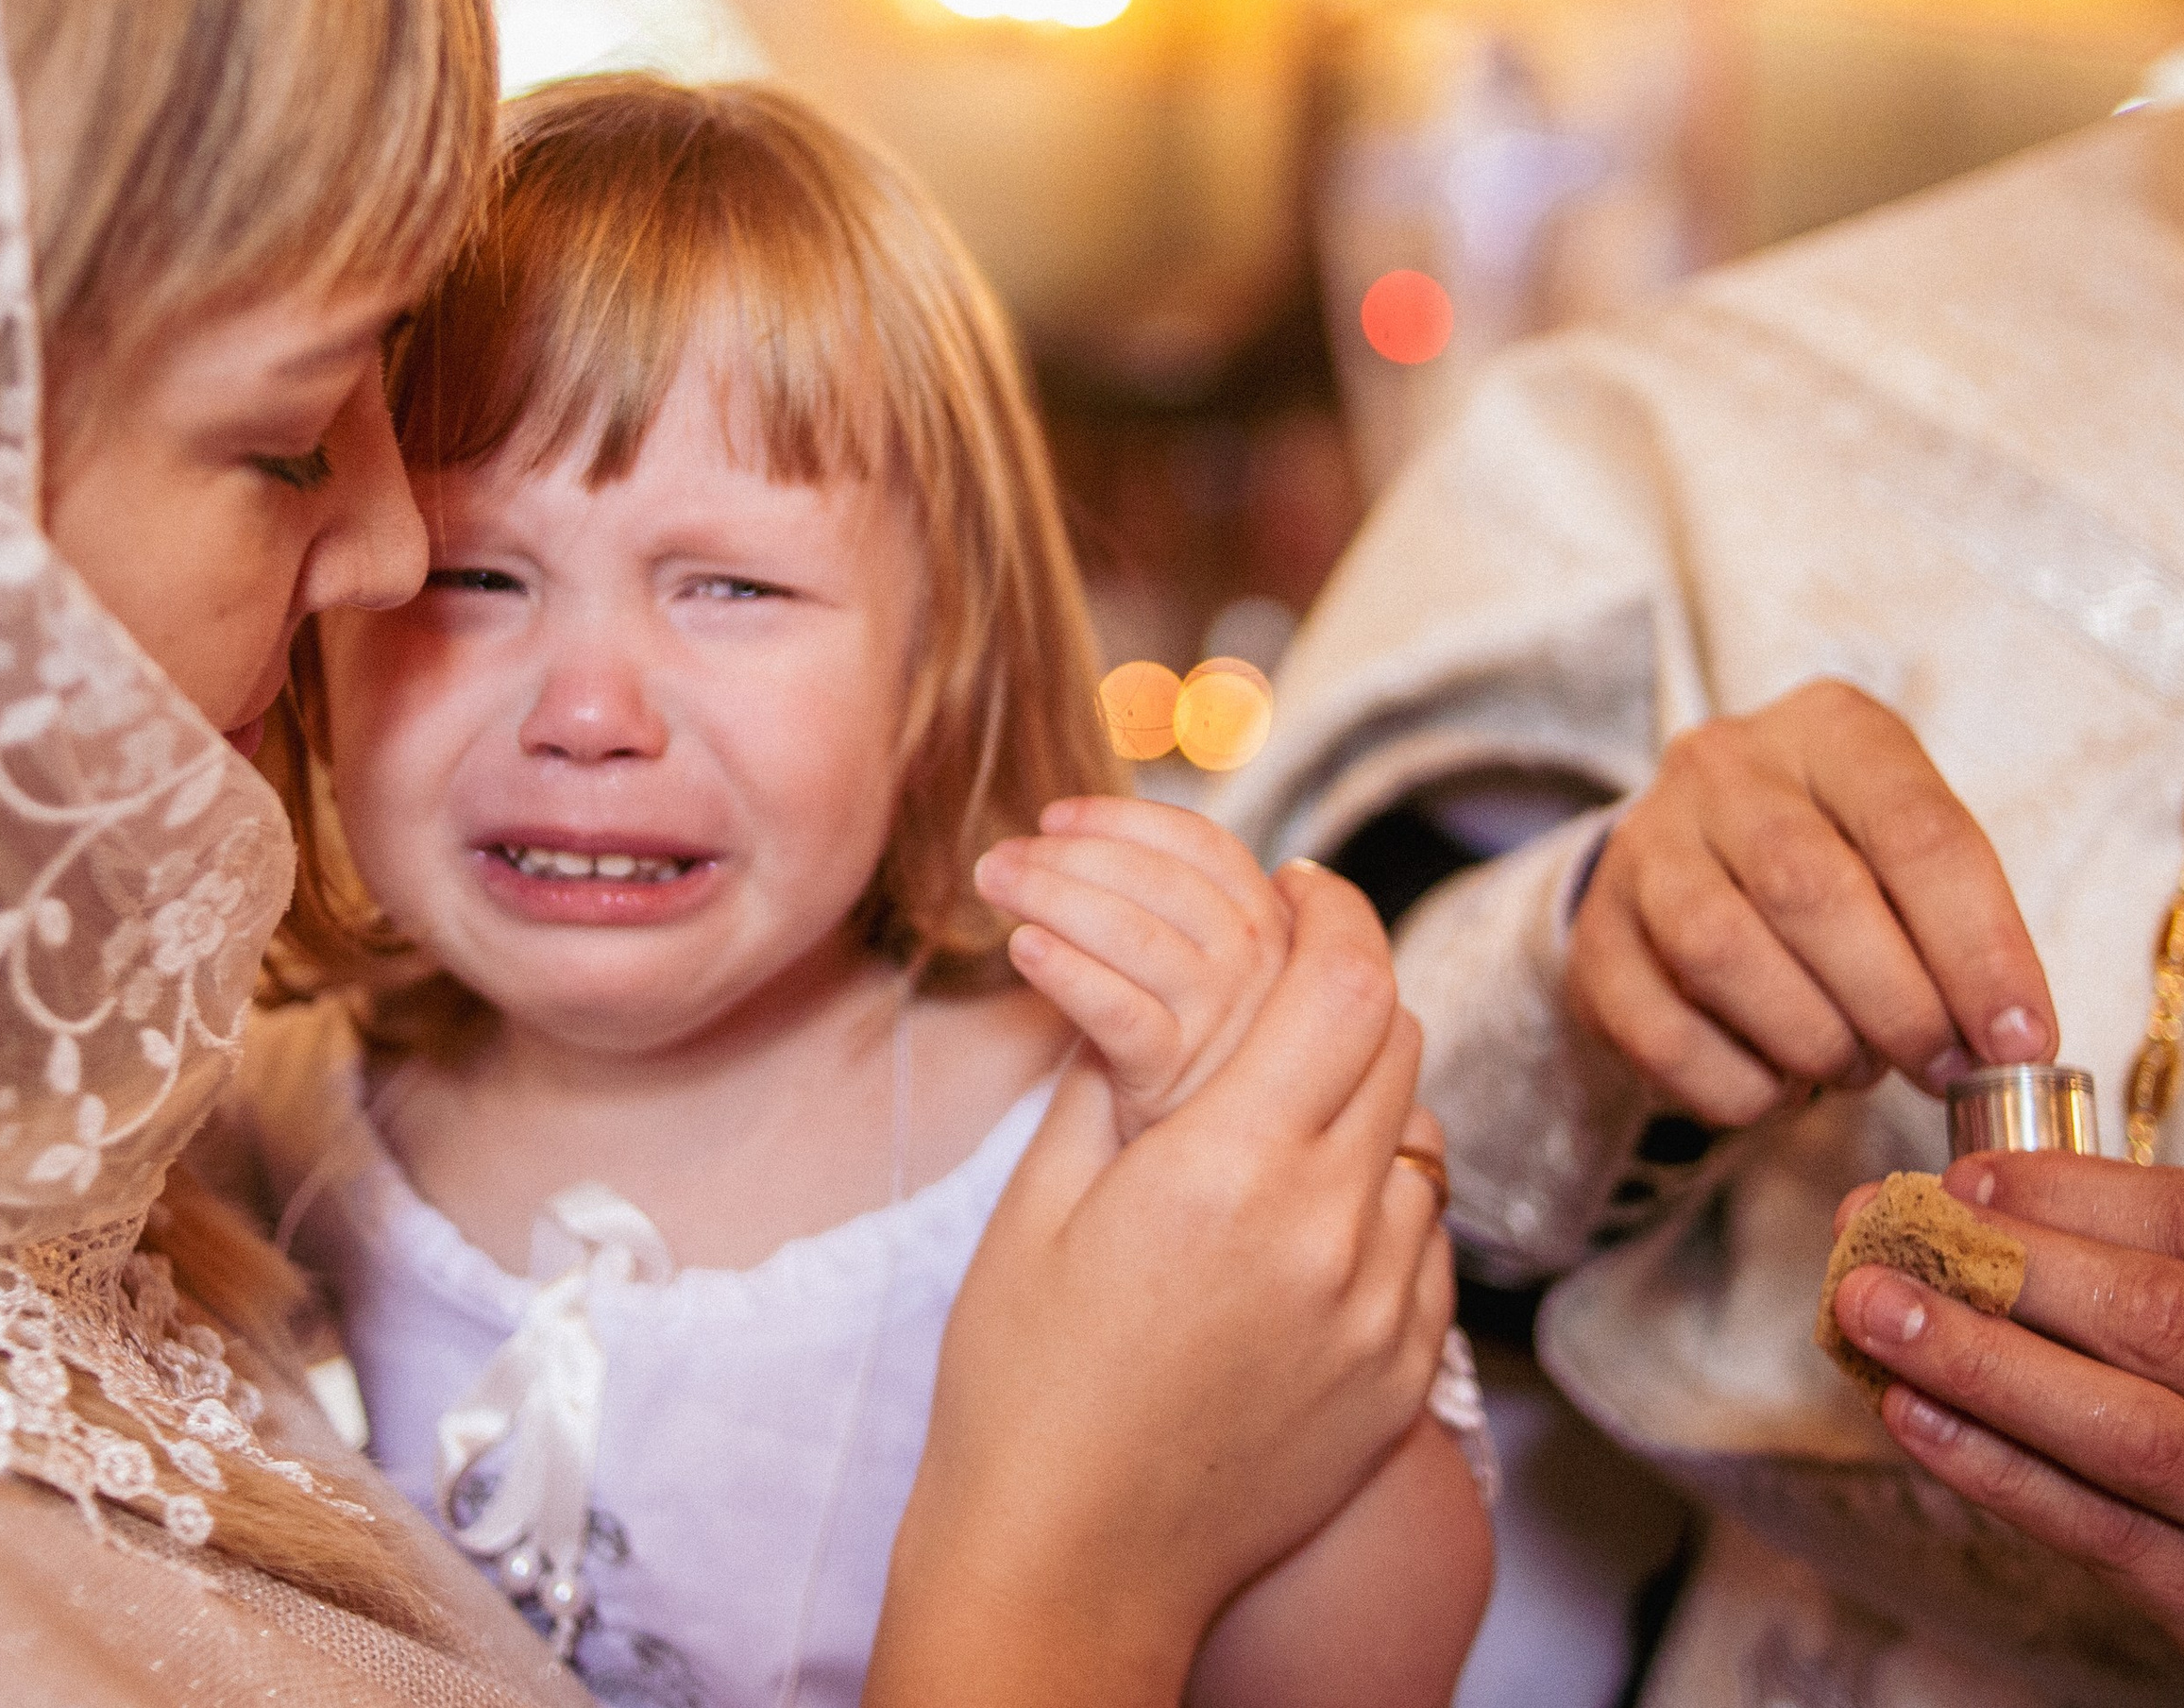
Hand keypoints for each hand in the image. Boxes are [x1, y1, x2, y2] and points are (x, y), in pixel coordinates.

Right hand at [868, 867, 1454, 1707]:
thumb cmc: (1023, 1382)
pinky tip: (1304, 1206)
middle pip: (1397, 1040)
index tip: (1302, 880)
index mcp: (1228, 1171)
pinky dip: (1381, 1191)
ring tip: (1286, 1097)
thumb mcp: (1041, 1200)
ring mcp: (1381, 1313)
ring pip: (1421, 1135)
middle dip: (1347, 981)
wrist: (1068, 1567)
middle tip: (1290, 968)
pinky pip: (1424, 1235)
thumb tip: (1144, 967)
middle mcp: (1330, 1234)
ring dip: (1367, 1090)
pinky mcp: (1401, 1376)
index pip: (1342, 983)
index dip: (1332, 909)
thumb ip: (1114, 1069)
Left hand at [974, 795, 1289, 1138]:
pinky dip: (1068, 971)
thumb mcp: (1191, 962)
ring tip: (993, 881)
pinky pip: (1119, 1013)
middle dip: (1072, 855)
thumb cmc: (1170, 1042)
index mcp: (1270, 925)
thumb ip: (1161, 900)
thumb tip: (1060, 829)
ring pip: (1137, 937)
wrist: (1184, 1166)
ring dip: (1054, 896)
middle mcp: (1261, 969)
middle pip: (1162, 883)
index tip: (1054, 817)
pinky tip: (1021, 946)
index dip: (1124, 820)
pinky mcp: (1177, 1080)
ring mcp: (1223, 1026)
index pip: (1205, 845)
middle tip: (1000, 855)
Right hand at [1568, 679, 2053, 1123]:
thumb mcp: (1910, 856)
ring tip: (1854, 1063)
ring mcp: (1644, 845)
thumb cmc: (1842, 864)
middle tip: (1939, 1065)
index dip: (1979, 949)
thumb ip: (1958, 929)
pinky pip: (1660, 1030)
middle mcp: (1721, 768)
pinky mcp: (1596, 936)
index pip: (1914, 831)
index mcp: (1826, 730)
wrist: (1702, 861)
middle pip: (1808, 889)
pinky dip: (1738, 1084)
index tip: (2020, 1042)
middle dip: (1895, 1003)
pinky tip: (1778, 1081)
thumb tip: (2007, 1046)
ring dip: (1812, 1039)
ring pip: (1720, 951)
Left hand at [1830, 1152, 2183, 1645]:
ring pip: (2124, 1434)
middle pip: (2150, 1318)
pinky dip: (2001, 1469)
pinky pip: (2108, 1537)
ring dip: (1977, 1364)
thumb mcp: (2167, 1293)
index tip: (1961, 1182)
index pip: (2178, 1223)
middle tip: (1875, 1231)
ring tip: (1869, 1311)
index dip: (2068, 1195)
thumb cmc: (2170, 1374)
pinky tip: (1911, 1411)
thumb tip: (1973, 1197)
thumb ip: (2117, 1249)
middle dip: (2001, 1268)